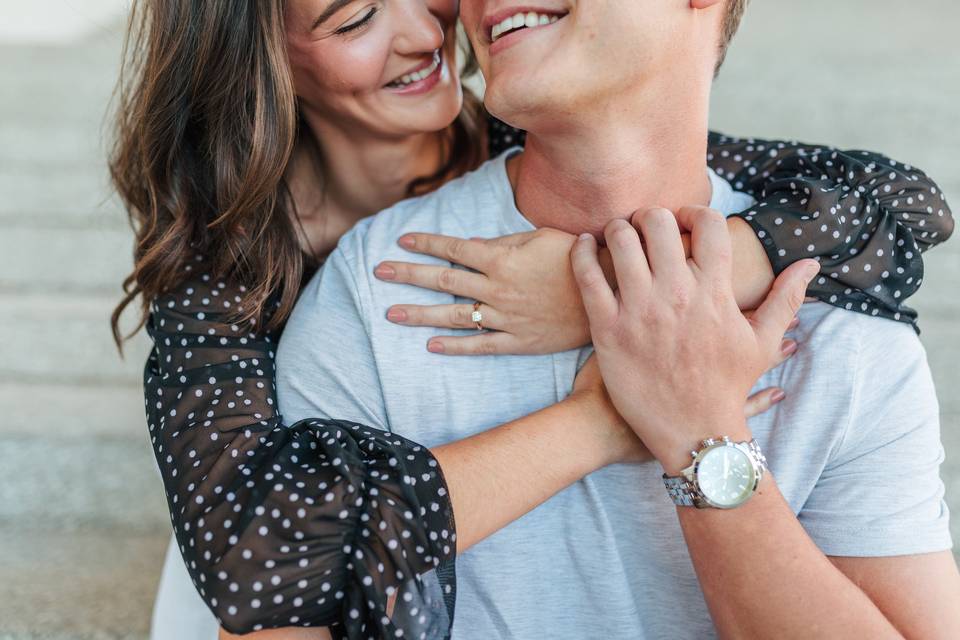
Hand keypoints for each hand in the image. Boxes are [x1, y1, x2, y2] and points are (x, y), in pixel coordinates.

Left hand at [373, 228, 591, 354]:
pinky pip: (481, 344)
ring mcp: (506, 317)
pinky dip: (456, 345)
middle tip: (379, 271)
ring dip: (420, 314)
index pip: (454, 248)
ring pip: (455, 315)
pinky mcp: (519, 340)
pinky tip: (431, 345)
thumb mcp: (541, 238)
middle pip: (444, 281)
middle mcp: (498, 288)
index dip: (426, 243)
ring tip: (391, 313)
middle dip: (408, 275)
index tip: (401, 240)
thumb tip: (475, 246)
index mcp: (502, 259)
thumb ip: (505, 243)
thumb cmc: (576, 258)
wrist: (609, 292)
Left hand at [570, 206, 818, 474]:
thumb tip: (810, 263)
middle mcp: (678, 295)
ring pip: (620, 241)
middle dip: (650, 215)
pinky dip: (581, 252)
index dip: (695, 211)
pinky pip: (587, 276)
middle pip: (658, 223)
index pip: (708, 224)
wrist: (691, 433)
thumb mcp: (763, 343)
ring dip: (617, 229)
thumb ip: (785, 299)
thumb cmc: (726, 387)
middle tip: (645, 224)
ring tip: (618, 235)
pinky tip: (583, 246)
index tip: (685, 219)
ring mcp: (640, 310)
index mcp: (716, 292)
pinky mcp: (608, 329)